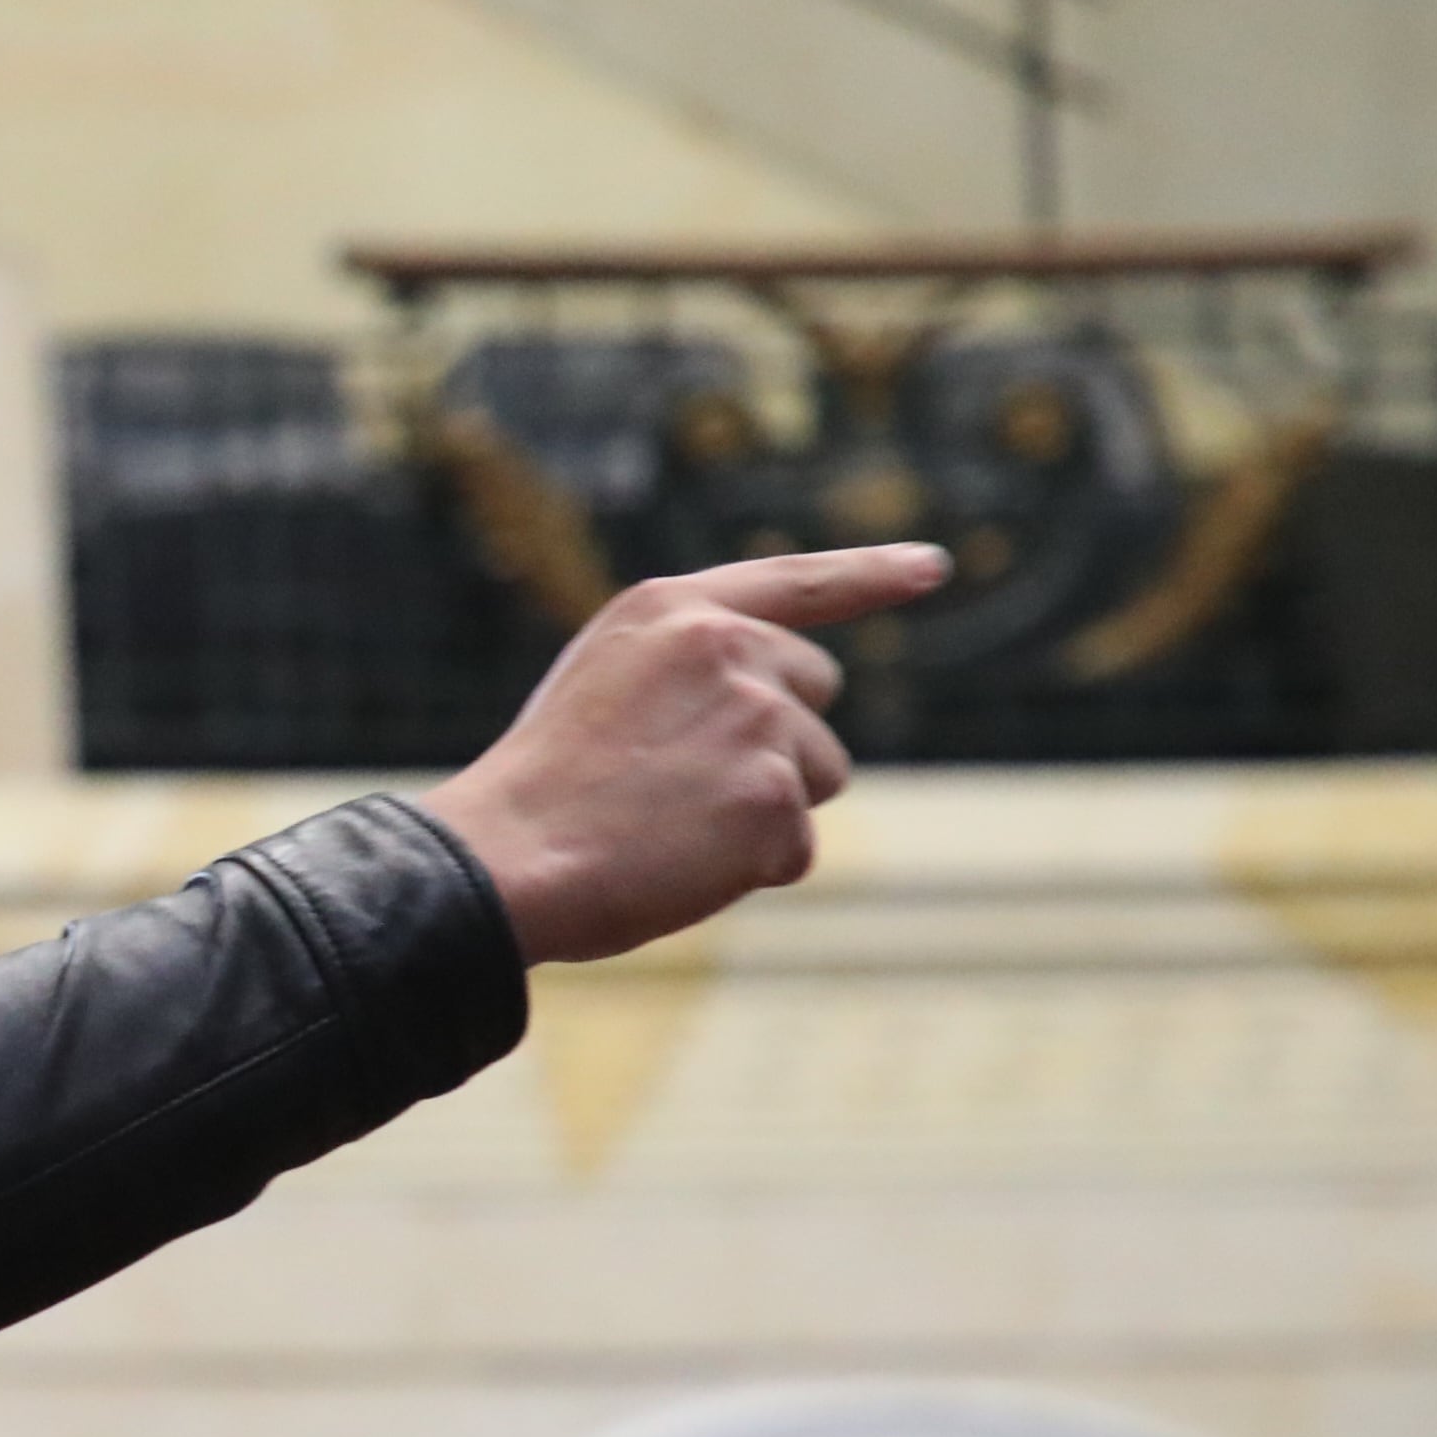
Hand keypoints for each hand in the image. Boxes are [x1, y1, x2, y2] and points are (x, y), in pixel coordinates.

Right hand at [420, 544, 947, 966]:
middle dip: (776, 743)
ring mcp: (756, 716)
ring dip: (766, 811)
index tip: (930, 565)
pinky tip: (680, 864)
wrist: (505, 857)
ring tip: (670, 827)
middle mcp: (724, 646)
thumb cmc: (542, 791)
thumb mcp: (605, 689)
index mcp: (671, 610)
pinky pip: (795, 849)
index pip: (794, 581)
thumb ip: (689, 673)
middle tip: (676, 785)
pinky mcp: (774, 794)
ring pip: (818, 775)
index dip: (871, 572)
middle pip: (814, 694)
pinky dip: (749, 870)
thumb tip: (788, 709)